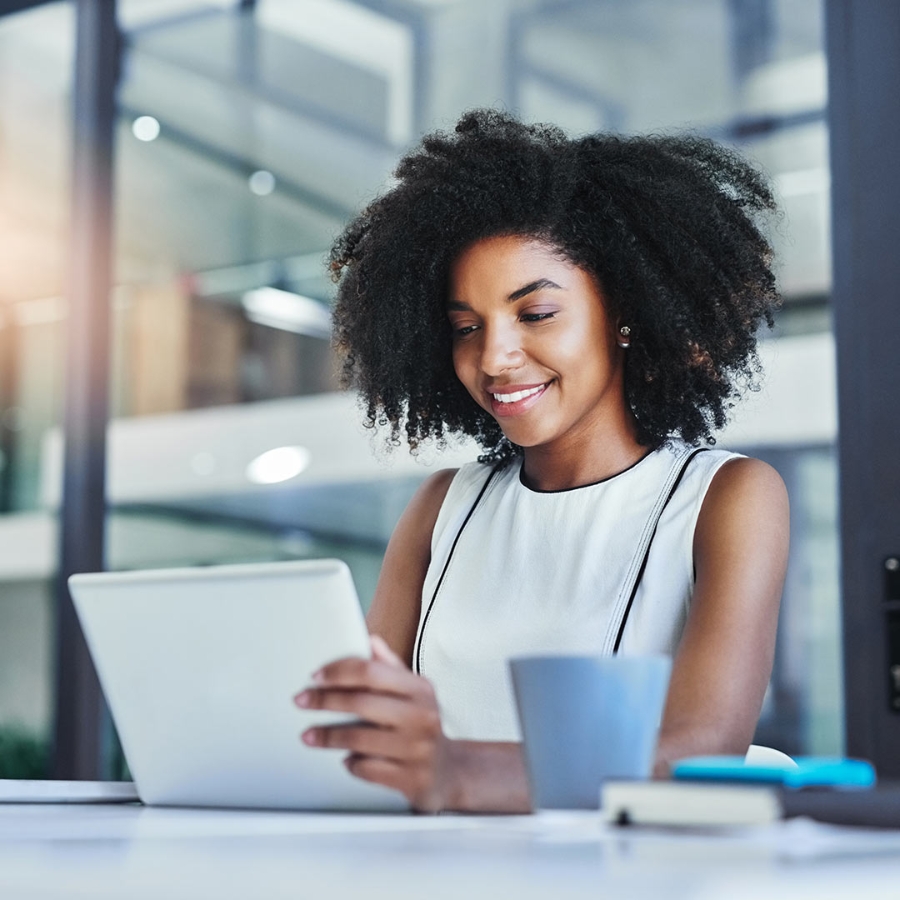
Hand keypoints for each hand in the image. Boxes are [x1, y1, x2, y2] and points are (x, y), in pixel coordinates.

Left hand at [293, 635, 457, 812]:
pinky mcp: (410, 779)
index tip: (316, 676)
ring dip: (328, 736)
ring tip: (309, 735)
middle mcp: (422, 716)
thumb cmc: (420, 724)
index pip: (372, 671)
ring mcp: (418, 750)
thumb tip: (370, 640)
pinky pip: (367, 769)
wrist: (447, 771)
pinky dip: (350, 763)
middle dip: (324, 701)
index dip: (339, 672)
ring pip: (359, 740)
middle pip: (361, 703)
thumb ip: (390, 667)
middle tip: (302, 701)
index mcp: (420, 689)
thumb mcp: (413, 692)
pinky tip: (345, 759)